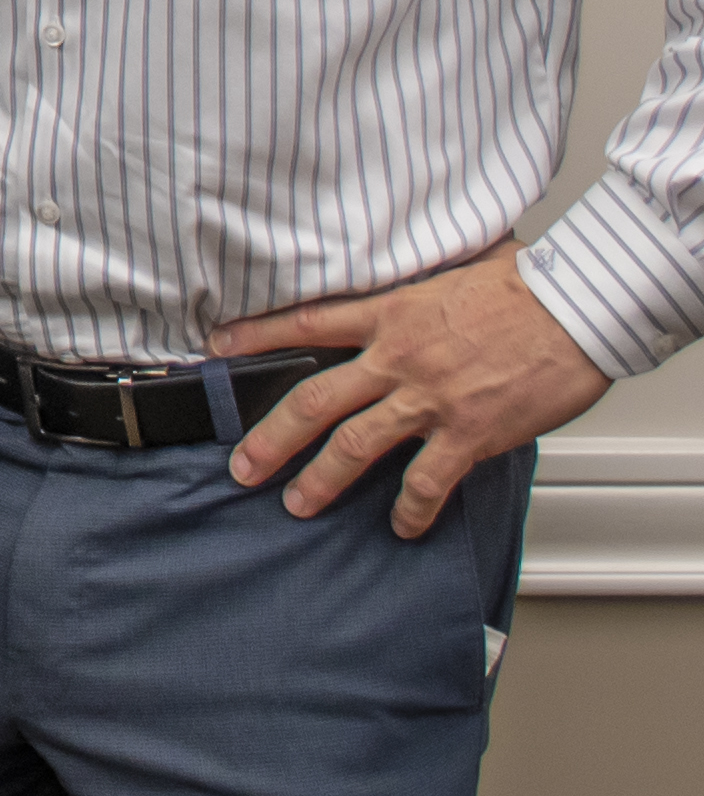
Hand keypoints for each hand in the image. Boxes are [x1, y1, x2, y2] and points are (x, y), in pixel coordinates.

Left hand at [213, 242, 609, 535]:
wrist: (577, 307)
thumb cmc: (529, 284)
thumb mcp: (456, 269)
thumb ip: (422, 286)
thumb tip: (416, 280)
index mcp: (389, 314)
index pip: (304, 323)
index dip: (256, 337)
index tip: (218, 348)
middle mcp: (397, 358)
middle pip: (313, 400)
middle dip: (269, 438)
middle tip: (242, 466)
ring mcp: (429, 399)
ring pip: (354, 446)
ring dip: (321, 480)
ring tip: (297, 504)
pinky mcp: (468, 432)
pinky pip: (426, 480)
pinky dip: (410, 508)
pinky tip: (401, 526)